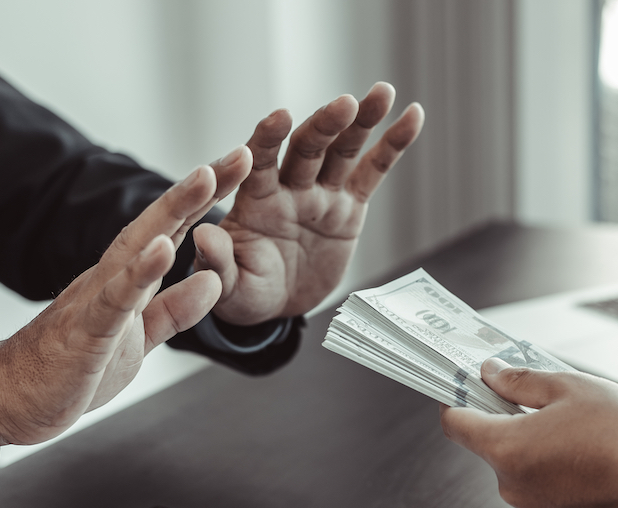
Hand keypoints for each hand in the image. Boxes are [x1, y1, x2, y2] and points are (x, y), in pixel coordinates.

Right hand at [0, 157, 251, 447]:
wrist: (15, 398)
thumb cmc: (76, 365)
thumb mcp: (141, 339)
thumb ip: (174, 311)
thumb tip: (211, 280)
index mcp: (128, 279)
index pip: (175, 230)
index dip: (208, 199)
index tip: (242, 164)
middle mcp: (112, 278)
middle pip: (161, 224)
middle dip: (201, 189)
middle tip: (240, 154)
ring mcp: (96, 300)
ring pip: (137, 247)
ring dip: (173, 212)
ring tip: (204, 178)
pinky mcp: (86, 332)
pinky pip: (115, 299)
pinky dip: (138, 273)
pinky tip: (162, 249)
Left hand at [193, 82, 424, 324]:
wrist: (275, 305)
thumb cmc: (244, 292)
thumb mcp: (227, 286)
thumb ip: (218, 262)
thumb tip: (204, 236)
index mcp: (255, 202)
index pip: (258, 163)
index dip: (267, 139)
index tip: (279, 117)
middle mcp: (288, 188)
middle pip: (306, 149)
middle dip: (325, 125)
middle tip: (345, 104)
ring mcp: (320, 194)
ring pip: (342, 151)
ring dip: (362, 121)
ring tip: (383, 92)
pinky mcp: (349, 207)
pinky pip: (372, 172)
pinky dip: (392, 145)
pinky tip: (412, 116)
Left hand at [441, 360, 617, 507]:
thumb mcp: (569, 387)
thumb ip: (520, 381)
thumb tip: (492, 374)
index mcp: (506, 449)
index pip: (456, 424)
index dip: (455, 400)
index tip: (463, 387)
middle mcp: (512, 485)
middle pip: (491, 445)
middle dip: (508, 420)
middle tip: (541, 400)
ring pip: (520, 466)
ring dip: (536, 446)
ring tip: (576, 428)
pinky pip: (543, 487)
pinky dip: (555, 470)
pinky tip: (586, 455)